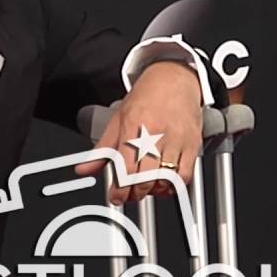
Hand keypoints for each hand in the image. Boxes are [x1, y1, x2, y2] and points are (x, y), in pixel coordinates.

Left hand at [74, 62, 203, 204]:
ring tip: (144, 188)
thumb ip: (101, 149)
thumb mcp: (116, 120)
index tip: (115, 197)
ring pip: (166, 178)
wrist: (174, 78)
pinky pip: (185, 174)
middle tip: (128, 195)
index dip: (120, 188)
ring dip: (154, 190)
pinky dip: (173, 185)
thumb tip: (84, 168)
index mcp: (133, 127)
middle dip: (135, 193)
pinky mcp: (192, 144)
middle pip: (146, 176)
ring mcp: (177, 140)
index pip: (126, 167)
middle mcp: (156, 134)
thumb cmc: (146, 97)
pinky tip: (164, 183)